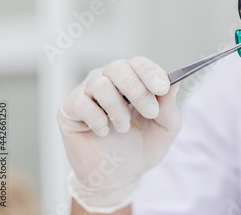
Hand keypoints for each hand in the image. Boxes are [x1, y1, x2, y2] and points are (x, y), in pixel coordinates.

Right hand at [57, 56, 180, 212]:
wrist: (118, 177)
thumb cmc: (142, 147)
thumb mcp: (165, 129)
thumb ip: (169, 107)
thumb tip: (172, 85)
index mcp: (133, 80)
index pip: (138, 64)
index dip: (151, 73)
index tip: (162, 88)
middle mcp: (108, 80)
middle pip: (117, 67)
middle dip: (138, 90)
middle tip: (150, 112)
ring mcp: (86, 92)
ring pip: (100, 84)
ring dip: (118, 110)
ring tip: (123, 128)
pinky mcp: (69, 109)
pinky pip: (82, 104)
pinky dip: (98, 120)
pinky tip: (104, 132)